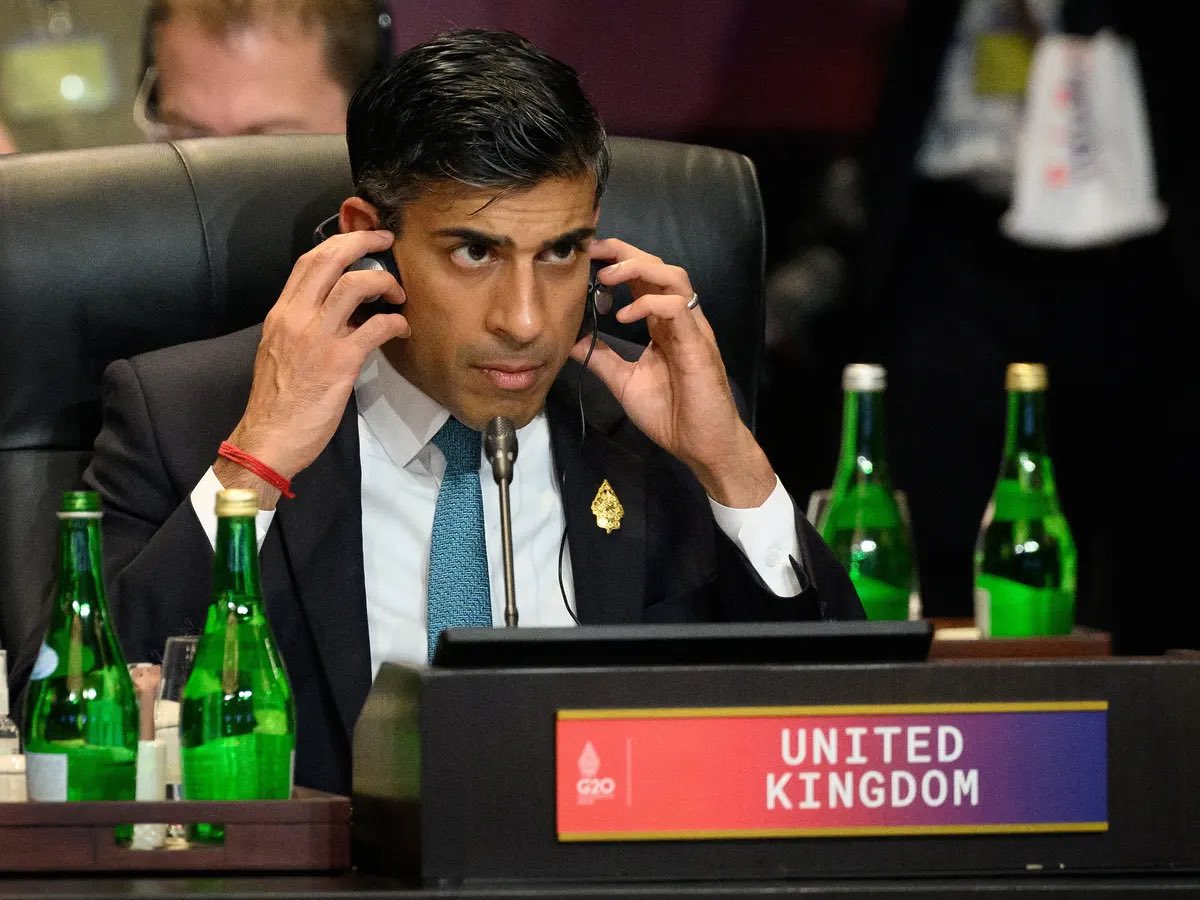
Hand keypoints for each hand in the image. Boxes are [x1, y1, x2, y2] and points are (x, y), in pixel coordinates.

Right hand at [214, 230, 408, 507]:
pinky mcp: (340, 362)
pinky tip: (402, 329)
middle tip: (385, 239)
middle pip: (329, 260)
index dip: (337, 243)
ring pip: (354, 285)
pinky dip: (395, 323)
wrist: (269, 438)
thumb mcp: (280, 351)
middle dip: (361, 241)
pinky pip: (375, 328)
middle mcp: (296, 318)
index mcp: (281, 314)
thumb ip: (303, 326)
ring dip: (384, 281)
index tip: (358, 238)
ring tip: (398, 292)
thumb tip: (338, 313)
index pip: (307, 262)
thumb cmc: (277, 401)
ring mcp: (318, 338)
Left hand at [571, 238, 775, 507]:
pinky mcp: (698, 344)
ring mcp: (692, 329)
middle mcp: (679, 320)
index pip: (642, 278)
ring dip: (638, 269)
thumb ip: (602, 358)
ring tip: (606, 277)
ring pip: (674, 276)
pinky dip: (649, 303)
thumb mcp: (624, 382)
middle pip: (658, 266)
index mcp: (662, 325)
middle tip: (592, 251)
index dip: (617, 260)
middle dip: (624, 252)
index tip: (587, 256)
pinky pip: (678, 308)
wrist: (700, 445)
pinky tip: (624, 315)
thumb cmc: (671, 415)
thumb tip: (572, 340)